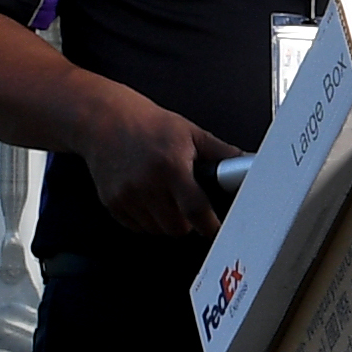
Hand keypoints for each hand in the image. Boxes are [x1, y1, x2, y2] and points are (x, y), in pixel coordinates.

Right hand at [85, 98, 238, 237]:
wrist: (104, 120)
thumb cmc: (148, 124)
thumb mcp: (190, 132)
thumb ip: (221, 153)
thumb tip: (247, 163)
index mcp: (171, 166)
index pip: (196, 210)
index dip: (210, 226)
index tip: (217, 229)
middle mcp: (147, 184)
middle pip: (177, 227)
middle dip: (188, 221)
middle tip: (187, 204)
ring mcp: (127, 196)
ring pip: (157, 230)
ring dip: (167, 221)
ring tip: (166, 196)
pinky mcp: (111, 203)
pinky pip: (136, 228)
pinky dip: (146, 220)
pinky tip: (147, 198)